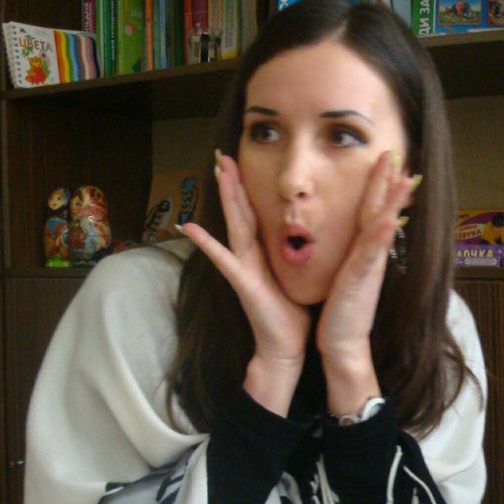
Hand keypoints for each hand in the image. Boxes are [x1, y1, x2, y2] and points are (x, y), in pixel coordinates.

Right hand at [181, 152, 310, 414]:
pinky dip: (207, 243)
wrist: (287, 348)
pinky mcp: (243, 283)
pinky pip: (222, 259)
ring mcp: (243, 268)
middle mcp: (250, 257)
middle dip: (233, 183)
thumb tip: (314, 238)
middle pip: (241, 212)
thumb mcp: (300, 277)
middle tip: (224, 154)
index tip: (245, 163)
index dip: (250, 190)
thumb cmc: (294, 315)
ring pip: (234, 225)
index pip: (256, 215)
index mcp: (265, 254)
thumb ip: (299, 256)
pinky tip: (189, 227)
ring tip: (216, 172)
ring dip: (226, 199)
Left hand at [316, 151, 418, 414]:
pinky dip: (380, 236)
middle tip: (396, 154)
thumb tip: (358, 239)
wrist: (343, 344)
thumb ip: (355, 257)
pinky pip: (372, 255)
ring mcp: (369, 268)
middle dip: (390, 183)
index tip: (387, 161)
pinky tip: (386, 220)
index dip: (380, 187)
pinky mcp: (360, 282)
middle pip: (382, 212)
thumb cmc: (343, 312)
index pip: (372, 212)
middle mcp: (371, 256)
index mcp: (364, 253)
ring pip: (382, 227)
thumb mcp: (348, 277)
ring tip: (403, 177)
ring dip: (393, 202)